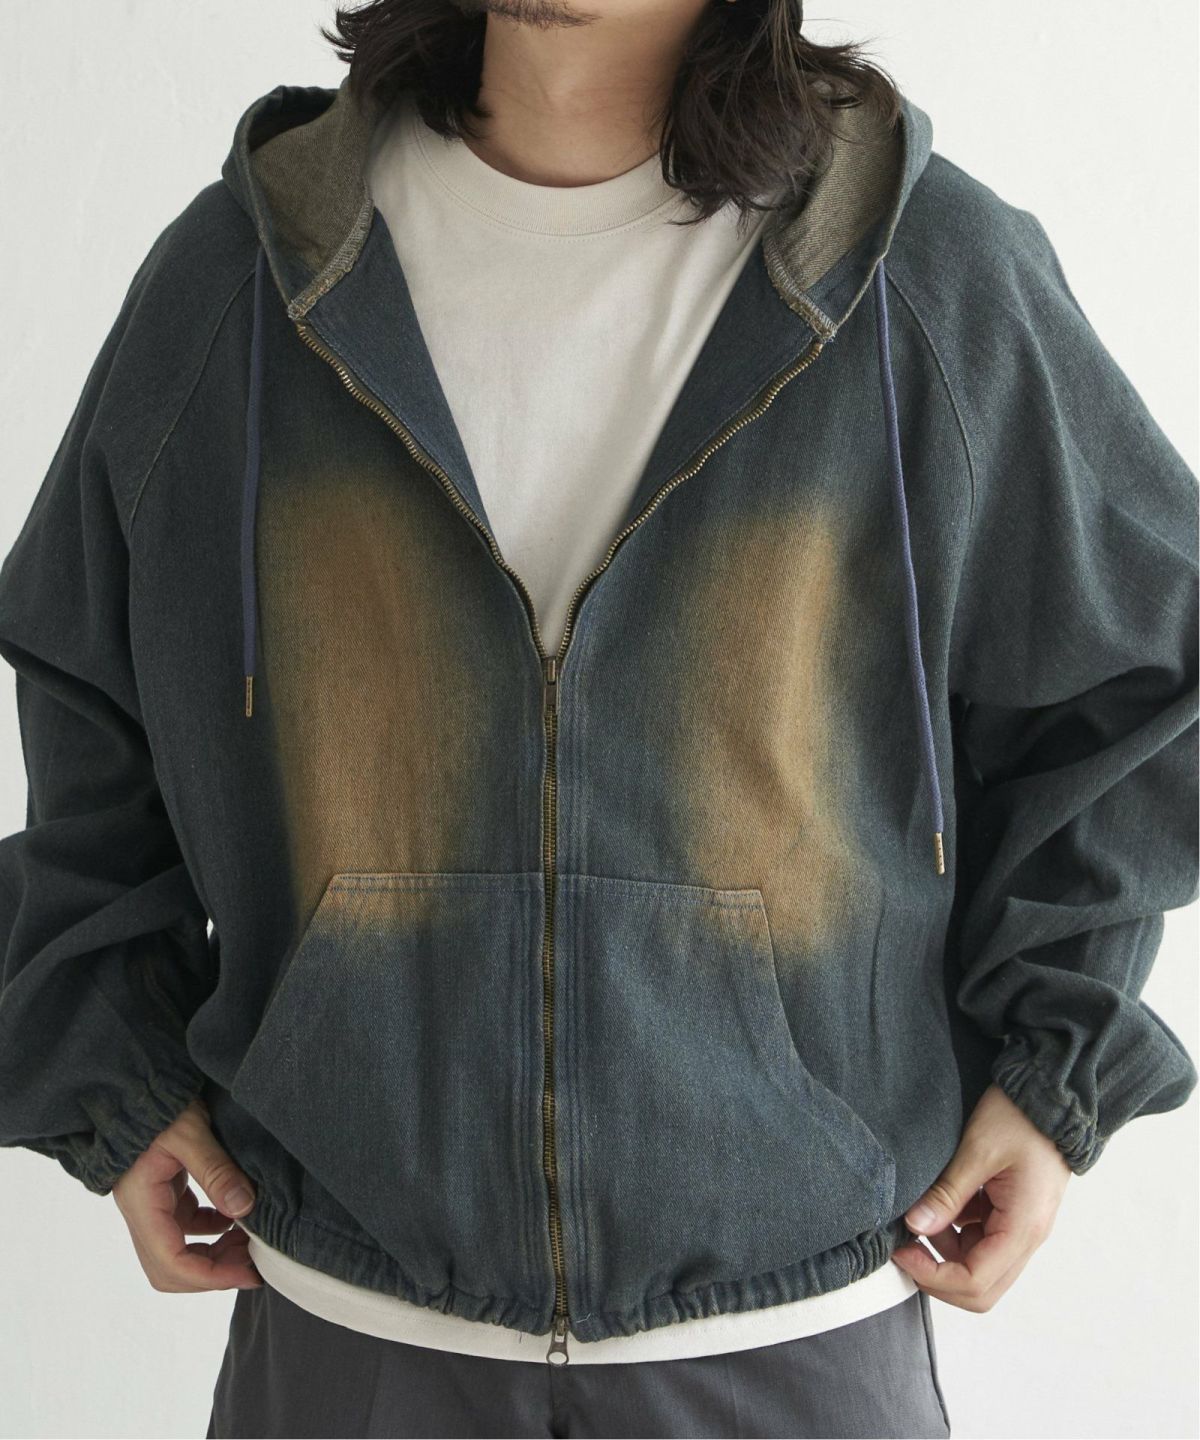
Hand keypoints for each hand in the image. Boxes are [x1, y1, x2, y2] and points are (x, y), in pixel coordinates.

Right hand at [111, 1095, 262, 1291]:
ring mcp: (150, 1205)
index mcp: (143, 1205)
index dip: (211, 1277)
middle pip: (171, 1269)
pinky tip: (233, 1219)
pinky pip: (183, 1228)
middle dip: (213, 1273)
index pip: (172, 1263)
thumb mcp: (191, 1133)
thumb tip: (244, 1209)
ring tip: (249, 1242)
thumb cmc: (159, 1105)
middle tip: (253, 1263)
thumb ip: (216, 1171)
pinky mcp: (162, 1193)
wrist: (137, 1084)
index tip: (248, 1273)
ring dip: (212, 1254)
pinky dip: (209, 1231)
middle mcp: (141, 1213)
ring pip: (177, 1251)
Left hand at [890, 1082, 1070, 1311]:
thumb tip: (914, 1226)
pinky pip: (983, 1241)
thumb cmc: (1019, 1117)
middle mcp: (1029, 1237)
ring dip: (946, 1255)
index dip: (933, 1276)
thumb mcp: (977, 1151)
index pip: (976, 1282)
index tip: (901, 1252)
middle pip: (982, 1288)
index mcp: (1023, 1228)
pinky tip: (941, 1207)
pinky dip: (957, 1234)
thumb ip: (947, 1193)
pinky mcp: (1015, 1215)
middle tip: (905, 1248)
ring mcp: (1023, 1228)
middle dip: (938, 1275)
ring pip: (981, 1267)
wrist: (1051, 1096)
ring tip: (920, 1220)